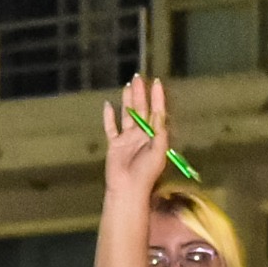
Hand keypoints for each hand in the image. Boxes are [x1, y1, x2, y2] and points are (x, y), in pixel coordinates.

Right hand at [101, 74, 174, 197]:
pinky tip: (108, 105)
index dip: (157, 97)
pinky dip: (109, 117)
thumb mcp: (158, 151)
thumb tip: (159, 112)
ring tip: (128, 85)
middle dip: (141, 94)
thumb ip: (159, 131)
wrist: (128, 188)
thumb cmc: (146, 173)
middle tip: (139, 77)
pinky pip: (111, 128)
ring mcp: (128, 139)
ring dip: (128, 100)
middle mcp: (142, 135)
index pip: (156, 112)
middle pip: (141, 110)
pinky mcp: (115, 144)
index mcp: (154, 136)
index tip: (157, 83)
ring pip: (127, 115)